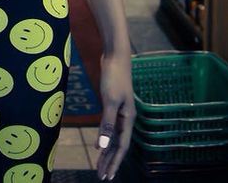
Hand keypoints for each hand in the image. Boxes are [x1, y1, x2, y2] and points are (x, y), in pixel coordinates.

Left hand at [94, 51, 135, 180]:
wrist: (115, 57)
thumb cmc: (114, 77)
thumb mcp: (109, 101)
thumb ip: (107, 124)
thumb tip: (103, 147)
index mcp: (128, 119)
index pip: (121, 147)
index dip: (115, 162)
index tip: (108, 176)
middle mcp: (126, 118)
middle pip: (118, 145)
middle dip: (110, 161)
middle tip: (102, 176)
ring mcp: (120, 112)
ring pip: (113, 137)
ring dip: (107, 152)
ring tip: (100, 166)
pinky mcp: (113, 105)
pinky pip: (109, 128)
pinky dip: (105, 138)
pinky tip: (99, 145)